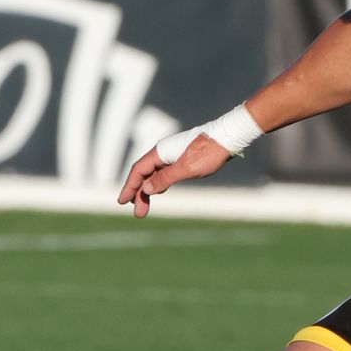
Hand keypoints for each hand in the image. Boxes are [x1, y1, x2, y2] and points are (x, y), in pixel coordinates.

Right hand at [117, 134, 231, 217]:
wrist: (228, 137)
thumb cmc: (209, 152)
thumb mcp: (187, 169)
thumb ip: (165, 178)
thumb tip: (146, 189)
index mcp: (161, 152)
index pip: (138, 170)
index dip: (129, 186)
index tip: (122, 202)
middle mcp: (163, 152)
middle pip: (144, 174)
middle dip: (138, 193)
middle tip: (137, 213)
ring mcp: (172, 155)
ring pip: (154, 174)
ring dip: (148, 191)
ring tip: (143, 208)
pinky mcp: (182, 158)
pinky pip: (163, 173)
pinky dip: (158, 184)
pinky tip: (157, 192)